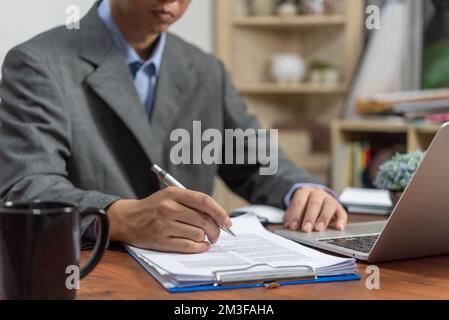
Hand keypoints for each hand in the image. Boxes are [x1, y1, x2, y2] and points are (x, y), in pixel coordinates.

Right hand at [106, 187, 231, 252]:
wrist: (128, 219)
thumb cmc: (154, 207)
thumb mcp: (170, 196)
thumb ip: (192, 202)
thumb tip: (218, 216)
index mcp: (173, 193)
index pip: (203, 201)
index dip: (219, 212)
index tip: (227, 221)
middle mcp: (169, 208)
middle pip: (203, 220)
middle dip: (215, 229)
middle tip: (217, 233)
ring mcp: (164, 225)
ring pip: (198, 234)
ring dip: (206, 239)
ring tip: (205, 238)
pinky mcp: (160, 240)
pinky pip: (188, 246)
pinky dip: (199, 247)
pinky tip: (200, 245)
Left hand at [284, 187, 346, 232]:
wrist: (315, 197)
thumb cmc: (303, 206)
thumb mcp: (295, 209)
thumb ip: (291, 217)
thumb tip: (288, 226)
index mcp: (304, 192)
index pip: (299, 202)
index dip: (295, 214)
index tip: (293, 226)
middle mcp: (317, 193)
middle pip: (314, 204)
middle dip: (309, 217)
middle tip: (305, 229)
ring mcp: (329, 199)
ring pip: (328, 206)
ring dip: (323, 219)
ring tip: (318, 229)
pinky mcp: (338, 206)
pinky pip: (342, 212)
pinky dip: (341, 220)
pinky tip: (339, 227)